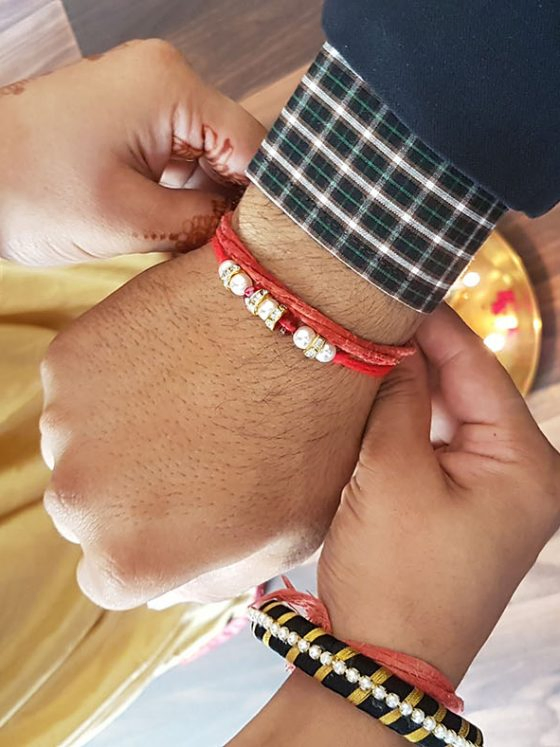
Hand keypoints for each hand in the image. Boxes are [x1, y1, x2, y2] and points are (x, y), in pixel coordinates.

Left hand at [0, 40, 263, 264]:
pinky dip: (183, 193)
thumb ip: (204, 225)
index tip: (262, 247)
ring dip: (207, 202)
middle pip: (233, 147)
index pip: (252, 144)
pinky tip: (174, 227)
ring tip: (194, 244)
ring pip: (208, 155)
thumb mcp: (132, 222)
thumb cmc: (30, 191)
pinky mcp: (130, 116)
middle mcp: (165, 78)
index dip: (264, 200)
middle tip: (227, 253)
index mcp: (171, 87)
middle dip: (233, 202)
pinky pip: (179, 155)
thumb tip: (245, 236)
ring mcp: (146, 95)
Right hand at [39, 185, 419, 610]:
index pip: (113, 577)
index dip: (153, 541)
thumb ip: (214, 578)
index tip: (185, 505)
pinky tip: (171, 362)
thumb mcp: (285, 536)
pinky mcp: (67, 360)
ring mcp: (65, 424)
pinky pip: (81, 389)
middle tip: (192, 446)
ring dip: (118, 433)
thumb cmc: (310, 430)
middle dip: (132, 491)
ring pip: (79, 447)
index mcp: (131, 559)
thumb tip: (167, 586)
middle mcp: (79, 501)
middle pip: (90, 512)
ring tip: (187, 397)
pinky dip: (114, 381)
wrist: (301, 313)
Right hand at [318, 306, 559, 683]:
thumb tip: (393, 341)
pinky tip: (370, 402)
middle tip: (367, 320)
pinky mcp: (460, 506)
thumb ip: (398, 396)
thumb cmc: (396, 575)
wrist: (380, 662)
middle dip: (416, 357)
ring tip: (362, 354)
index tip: (393, 288)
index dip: (433, 326)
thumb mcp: (392, 474)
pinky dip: (402, 425)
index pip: (479, 369)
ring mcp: (491, 493)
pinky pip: (433, 447)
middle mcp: (521, 475)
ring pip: (445, 417)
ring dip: (405, 392)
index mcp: (527, 466)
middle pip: (464, 391)